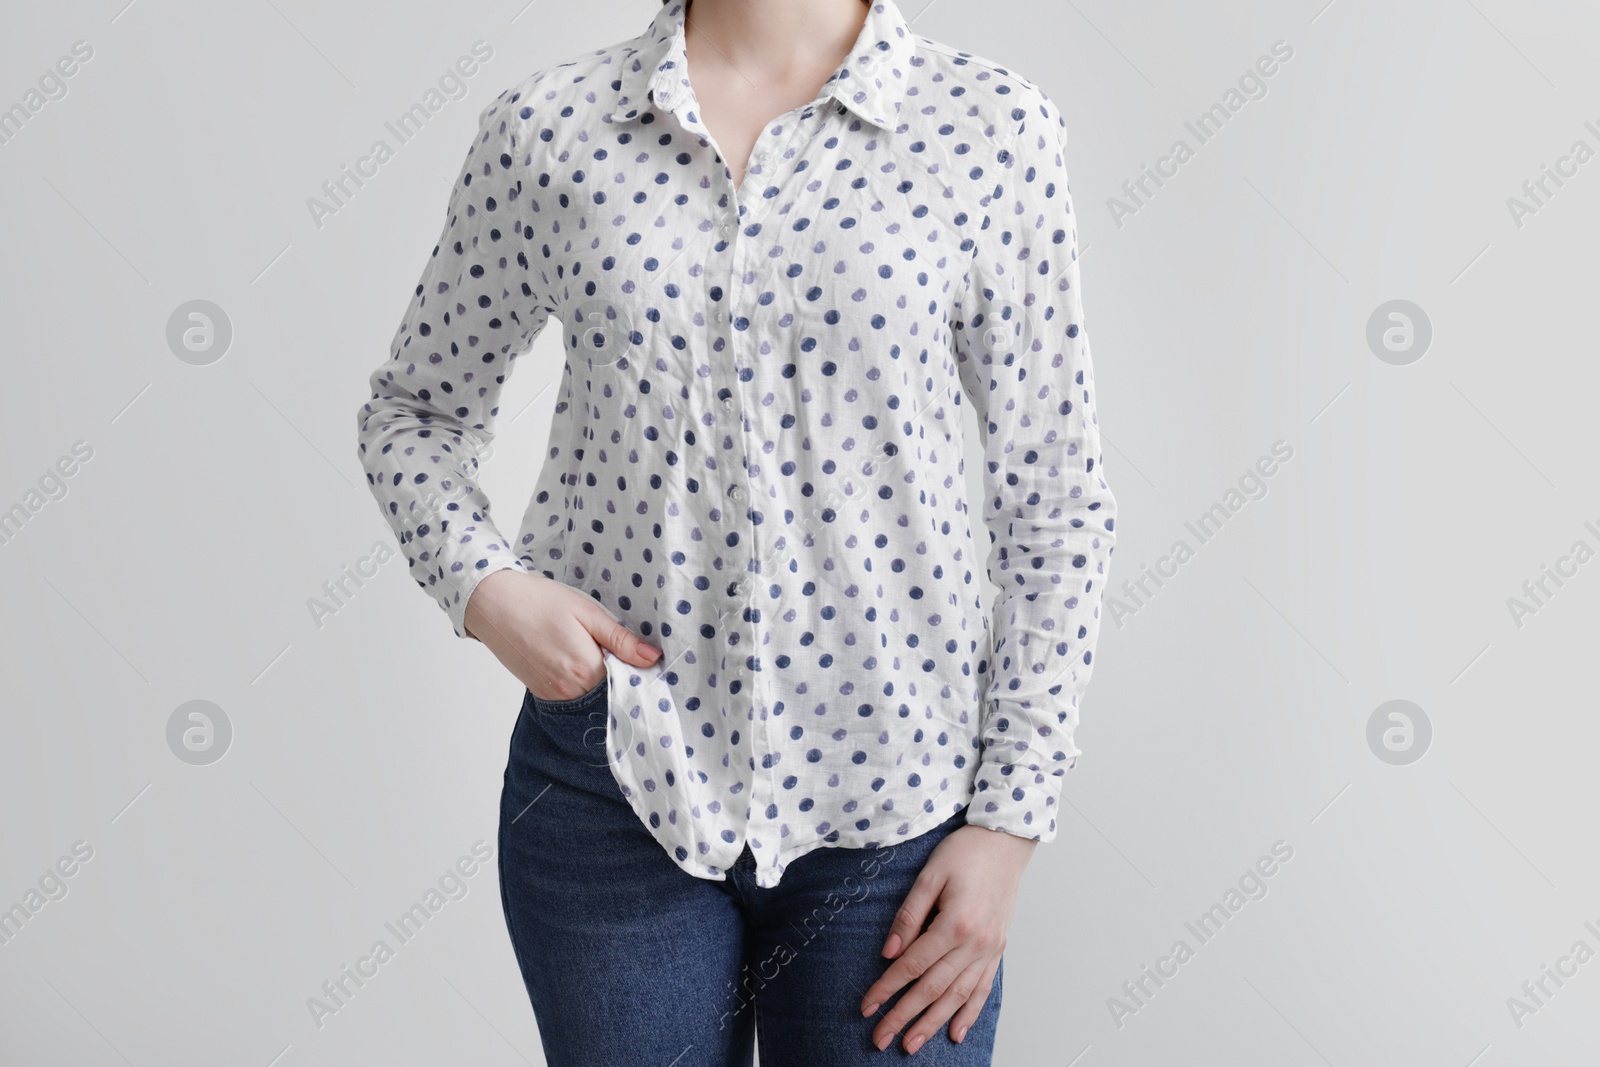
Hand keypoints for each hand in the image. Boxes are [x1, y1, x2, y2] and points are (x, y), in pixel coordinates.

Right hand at [463, 569, 661, 700]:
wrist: (493, 604)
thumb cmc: (540, 602)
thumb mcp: (588, 613)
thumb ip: (621, 640)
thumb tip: (653, 658)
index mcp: (586, 669)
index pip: (628, 684)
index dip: (639, 673)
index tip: (647, 663)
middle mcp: (570, 690)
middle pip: (610, 694)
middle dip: (622, 680)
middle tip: (625, 656)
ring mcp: (553, 695)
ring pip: (592, 698)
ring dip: (602, 684)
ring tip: (598, 655)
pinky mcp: (541, 693)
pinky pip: (572, 698)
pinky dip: (583, 686)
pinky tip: (581, 663)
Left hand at [860, 824, 1035, 1052]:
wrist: (1005, 841)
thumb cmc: (966, 852)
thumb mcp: (930, 875)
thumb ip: (909, 915)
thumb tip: (889, 952)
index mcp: (955, 923)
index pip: (913, 965)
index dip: (887, 988)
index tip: (867, 1006)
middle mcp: (976, 943)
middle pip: (934, 989)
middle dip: (904, 1016)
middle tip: (881, 1039)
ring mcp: (990, 949)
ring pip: (958, 996)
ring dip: (934, 1023)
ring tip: (912, 1044)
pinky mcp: (998, 949)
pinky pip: (983, 989)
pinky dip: (969, 1013)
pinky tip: (956, 1033)